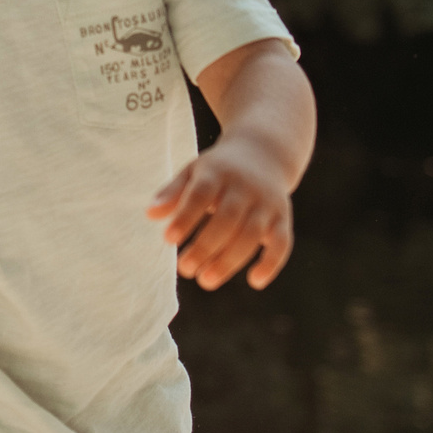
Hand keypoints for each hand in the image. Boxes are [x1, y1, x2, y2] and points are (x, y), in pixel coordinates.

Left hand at [147, 136, 294, 290]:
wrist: (264, 151)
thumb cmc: (219, 170)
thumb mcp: (193, 171)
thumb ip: (172, 192)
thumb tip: (150, 214)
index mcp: (218, 172)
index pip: (201, 194)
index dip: (186, 217)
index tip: (168, 239)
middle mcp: (245, 187)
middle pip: (227, 218)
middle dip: (206, 246)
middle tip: (185, 269)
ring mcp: (267, 203)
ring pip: (252, 234)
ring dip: (230, 260)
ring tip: (206, 281)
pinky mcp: (283, 217)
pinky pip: (282, 242)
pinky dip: (272, 263)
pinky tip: (255, 281)